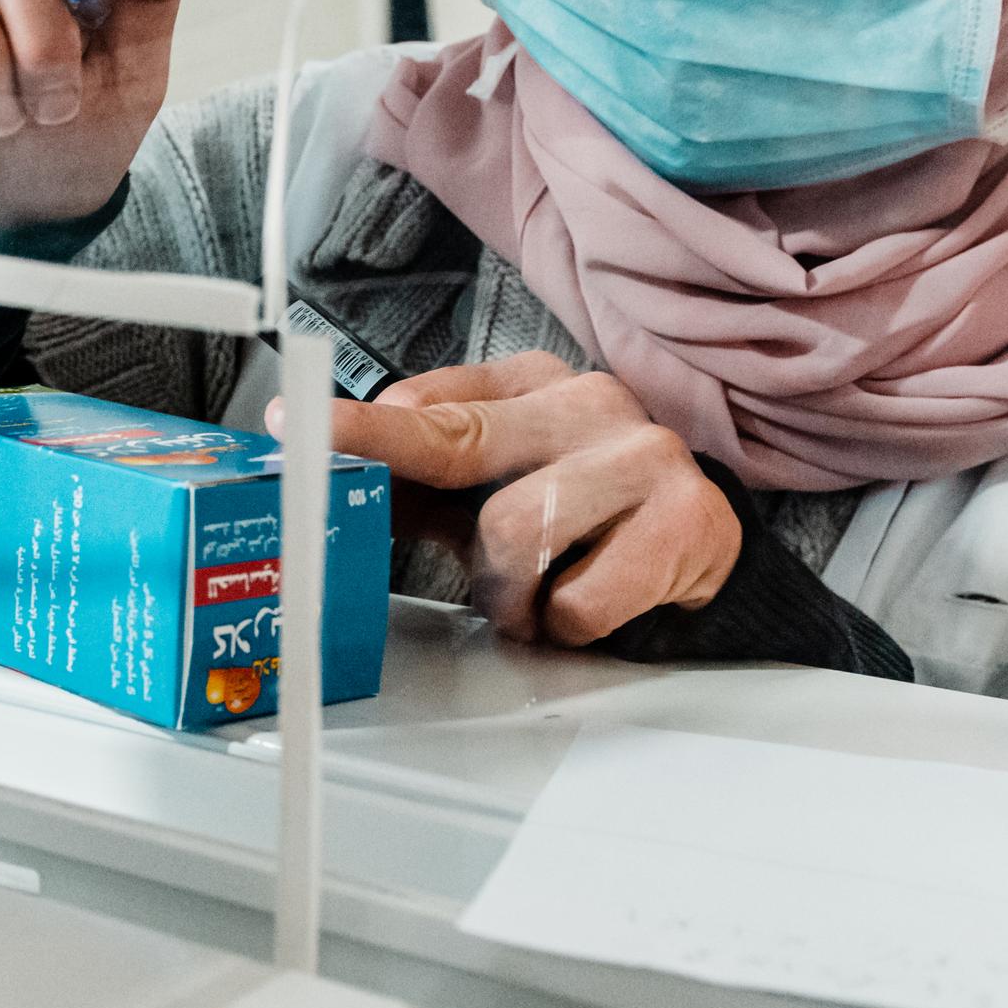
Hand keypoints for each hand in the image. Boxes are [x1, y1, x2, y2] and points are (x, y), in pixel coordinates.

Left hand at [323, 355, 740, 645]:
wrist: (709, 548)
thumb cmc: (589, 513)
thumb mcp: (501, 483)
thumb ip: (428, 482)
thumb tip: (342, 486)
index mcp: (537, 383)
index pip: (432, 402)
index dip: (362, 426)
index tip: (297, 422)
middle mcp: (590, 404)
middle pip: (461, 445)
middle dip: (388, 466)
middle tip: (344, 495)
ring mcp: (643, 459)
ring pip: (512, 534)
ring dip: (505, 592)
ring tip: (530, 596)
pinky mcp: (685, 524)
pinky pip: (576, 599)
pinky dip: (563, 623)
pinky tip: (584, 607)